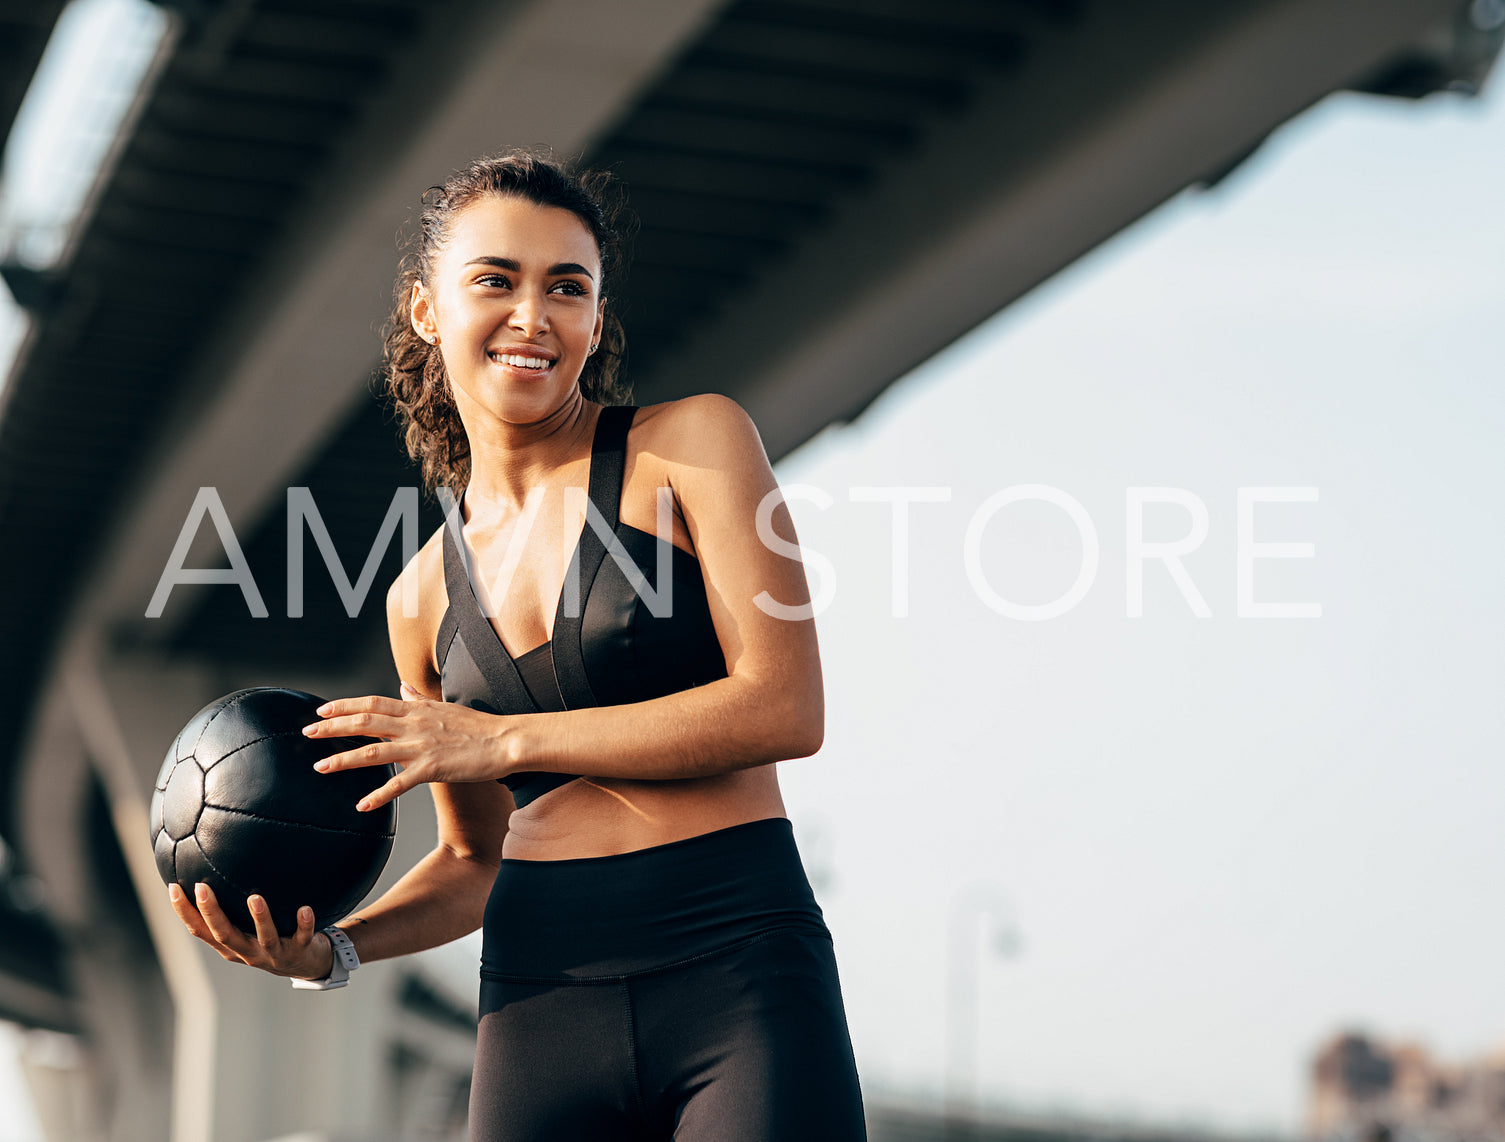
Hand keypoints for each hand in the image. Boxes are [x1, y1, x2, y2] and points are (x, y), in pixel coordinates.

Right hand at [168, 882, 332, 980]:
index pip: (200, 930)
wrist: (306, 964)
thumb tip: (214, 865)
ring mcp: (273, 953)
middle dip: (212, 912)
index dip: (184, 912)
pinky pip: (303, 937)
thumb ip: (231, 907)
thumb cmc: (270, 938)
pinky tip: (305, 909)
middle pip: (225, 935)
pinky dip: (304, 924)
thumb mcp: (246, 927)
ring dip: (259, 918)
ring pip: (264, 938)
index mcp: (230, 945)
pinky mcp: (300, 951)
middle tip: (202, 887)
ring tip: (255, 897)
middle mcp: (247, 951)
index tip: (173, 888)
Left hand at [300, 684, 518, 812]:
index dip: (344, 706)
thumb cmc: (479, 726)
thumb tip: (401, 687)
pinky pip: (400, 784)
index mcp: (416, 710)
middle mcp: (414, 725)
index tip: (322, 711)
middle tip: (308, 734)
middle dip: (333, 728)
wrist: (506, 741)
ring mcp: (422, 747)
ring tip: (321, 767)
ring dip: (344, 759)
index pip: (372, 703)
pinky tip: (362, 804)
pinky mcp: (432, 769)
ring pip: (374, 752)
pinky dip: (379, 795)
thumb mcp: (445, 706)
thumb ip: (418, 699)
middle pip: (365, 722)